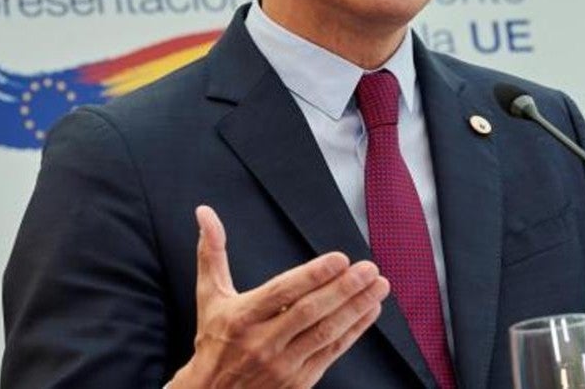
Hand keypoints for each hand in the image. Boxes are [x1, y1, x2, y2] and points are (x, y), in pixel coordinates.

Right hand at [169, 206, 390, 388]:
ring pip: (326, 332)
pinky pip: (332, 352)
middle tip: (369, 268)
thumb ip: (212, 254)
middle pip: (310, 312)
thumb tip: (205, 212)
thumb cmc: (214, 340)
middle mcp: (262, 342)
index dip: (313, 275)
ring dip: (357, 308)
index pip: (283, 292)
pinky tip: (371, 310)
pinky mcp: (298, 381)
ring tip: (379, 285)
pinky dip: (355, 330)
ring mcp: (282, 364)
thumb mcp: (209, 297)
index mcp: (241, 317)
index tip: (341, 258)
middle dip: (344, 289)